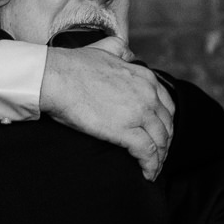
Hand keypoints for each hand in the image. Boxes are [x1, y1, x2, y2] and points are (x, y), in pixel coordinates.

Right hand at [39, 37, 174, 180]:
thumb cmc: (73, 65)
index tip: (158, 134)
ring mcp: (139, 113)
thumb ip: (121, 50)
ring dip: (159, 158)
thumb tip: (128, 53)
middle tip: (157, 155)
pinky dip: (151, 166)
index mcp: (145, 77)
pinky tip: (147, 174)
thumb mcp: (105, 49)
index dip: (165, 123)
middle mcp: (148, 95)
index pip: (166, 105)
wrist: (56, 78)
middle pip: (167, 125)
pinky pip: (147, 153)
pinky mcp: (126, 131)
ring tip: (152, 169)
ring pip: (160, 141)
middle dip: (165, 143)